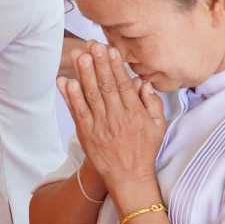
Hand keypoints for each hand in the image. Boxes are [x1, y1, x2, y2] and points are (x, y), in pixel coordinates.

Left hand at [60, 43, 165, 200]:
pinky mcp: (87, 135)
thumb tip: (144, 83)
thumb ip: (153, 103)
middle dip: (99, 64)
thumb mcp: (158, 126)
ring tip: (80, 56)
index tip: (110, 50)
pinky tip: (67, 82)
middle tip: (93, 45)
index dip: (116, 66)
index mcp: (135, 114)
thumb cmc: (144, 151)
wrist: (129, 178)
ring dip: (84, 75)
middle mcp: (117, 118)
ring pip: (91, 96)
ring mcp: (101, 127)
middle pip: (106, 86)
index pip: (123, 85)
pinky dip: (72, 98)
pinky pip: (78, 113)